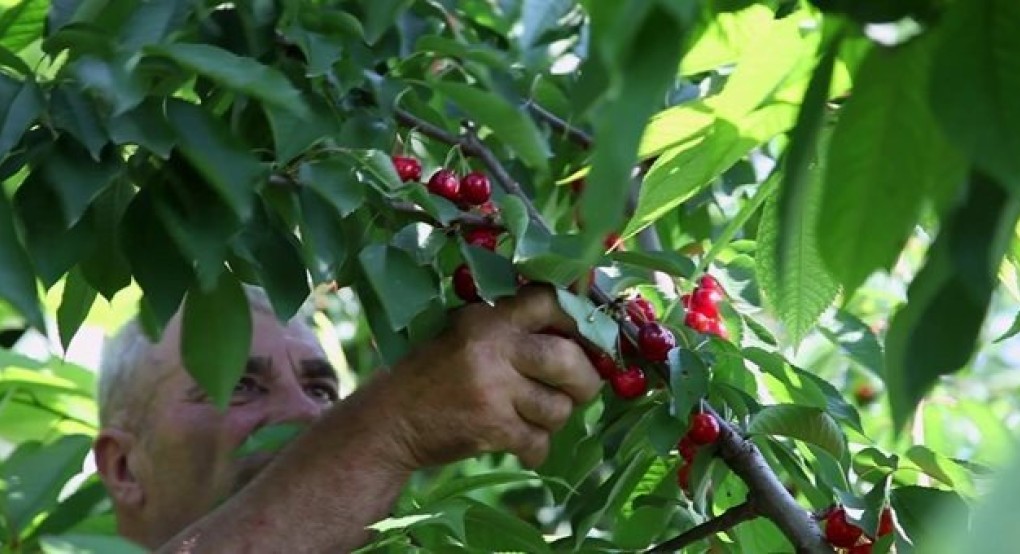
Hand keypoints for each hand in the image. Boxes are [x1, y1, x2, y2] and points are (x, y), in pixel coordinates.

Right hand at [376, 285, 601, 468]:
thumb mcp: (465, 334)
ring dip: (554, 418)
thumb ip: (510, 330)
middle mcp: (494, 348)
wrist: (390, 421)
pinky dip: (535, 448)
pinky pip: (539, 441)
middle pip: (568, 358)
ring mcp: (494, 389)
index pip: (549, 302)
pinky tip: (521, 444)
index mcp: (489, 318)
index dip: (579, 320)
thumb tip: (576, 338)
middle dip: (585, 379)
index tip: (587, 339)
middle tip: (580, 389)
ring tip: (533, 417)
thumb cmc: (432, 375)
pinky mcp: (492, 427)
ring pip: (558, 407)